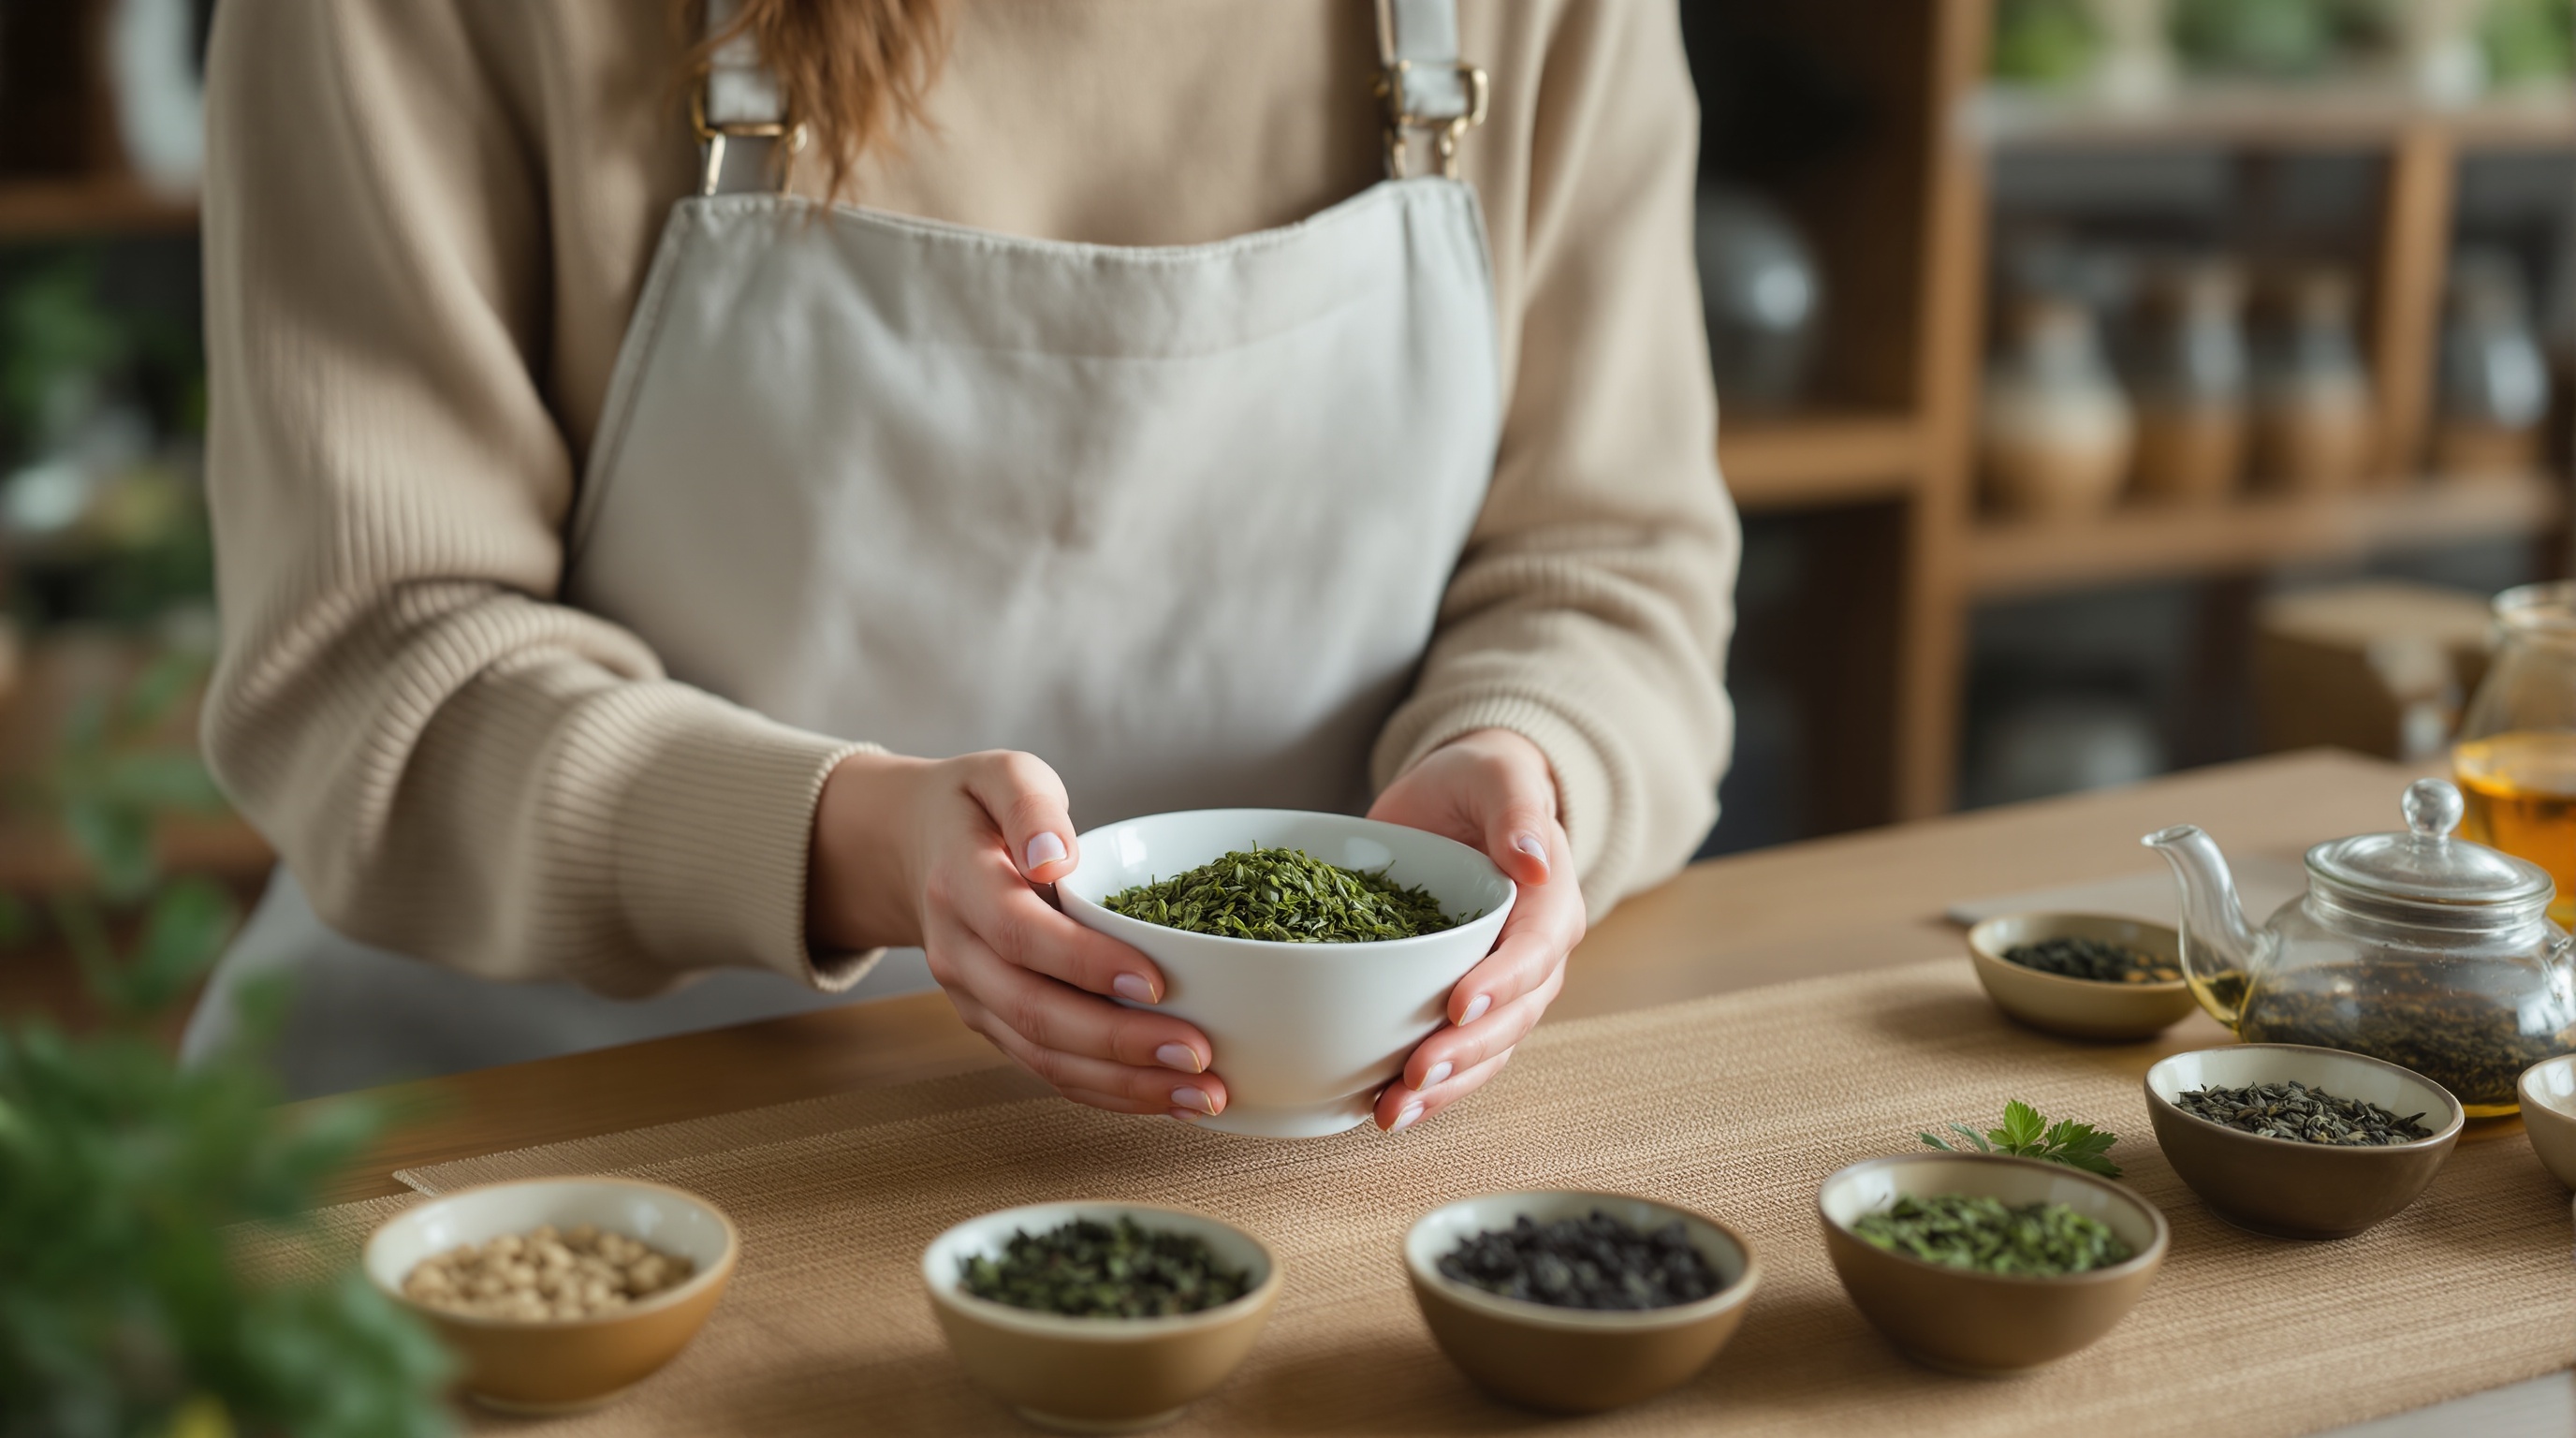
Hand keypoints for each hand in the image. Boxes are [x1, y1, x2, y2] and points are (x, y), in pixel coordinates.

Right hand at [808, 750, 1227, 1120]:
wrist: (914, 849)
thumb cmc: (977, 808)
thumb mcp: (1000, 775)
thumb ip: (1029, 805)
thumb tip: (1056, 858)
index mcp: (960, 884)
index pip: (1020, 934)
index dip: (1086, 964)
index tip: (1156, 981)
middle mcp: (958, 952)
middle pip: (1034, 1011)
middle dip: (1119, 1042)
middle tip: (1198, 1054)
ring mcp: (971, 997)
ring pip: (1042, 1056)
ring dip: (1123, 1084)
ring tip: (1200, 1093)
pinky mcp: (992, 1024)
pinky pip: (1047, 1069)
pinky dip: (1106, 1091)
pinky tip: (1166, 1097)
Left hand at [1365, 729, 1584, 1132]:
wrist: (1462, 797)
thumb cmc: (1482, 781)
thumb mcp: (1498, 776)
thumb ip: (1517, 813)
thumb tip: (1535, 860)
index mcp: (1551, 900)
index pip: (1536, 951)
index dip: (1502, 982)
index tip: (1457, 1005)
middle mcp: (1537, 954)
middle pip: (1513, 1016)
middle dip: (1465, 1052)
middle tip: (1413, 1075)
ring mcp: (1504, 985)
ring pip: (1488, 1050)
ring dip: (1446, 1087)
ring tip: (1393, 1112)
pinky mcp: (1465, 999)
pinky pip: (1460, 1055)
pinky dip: (1431, 1088)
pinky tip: (1385, 1109)